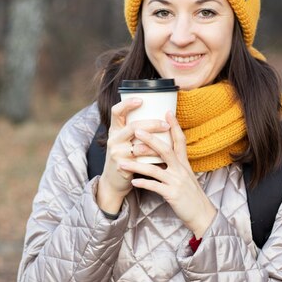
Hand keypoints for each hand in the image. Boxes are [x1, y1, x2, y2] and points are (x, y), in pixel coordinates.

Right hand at [96, 98, 170, 214]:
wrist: (114, 182)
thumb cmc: (126, 157)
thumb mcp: (125, 141)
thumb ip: (136, 130)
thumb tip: (160, 114)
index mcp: (115, 130)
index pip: (116, 111)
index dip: (127, 104)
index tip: (141, 100)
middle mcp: (113, 139)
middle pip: (133, 126)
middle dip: (152, 124)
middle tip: (166, 125)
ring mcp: (116, 153)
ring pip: (139, 145)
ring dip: (156, 144)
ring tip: (168, 144)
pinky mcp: (121, 166)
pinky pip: (141, 160)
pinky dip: (153, 158)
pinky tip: (162, 158)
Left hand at [119, 111, 216, 237]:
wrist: (202, 214)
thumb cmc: (191, 195)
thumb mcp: (186, 176)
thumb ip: (176, 165)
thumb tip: (164, 154)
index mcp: (184, 163)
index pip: (179, 140)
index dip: (174, 125)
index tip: (167, 111)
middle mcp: (181, 169)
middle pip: (165, 149)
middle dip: (150, 139)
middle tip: (136, 130)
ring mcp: (177, 181)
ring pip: (154, 169)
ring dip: (136, 165)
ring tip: (121, 162)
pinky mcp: (172, 194)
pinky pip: (155, 187)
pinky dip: (143, 183)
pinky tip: (133, 182)